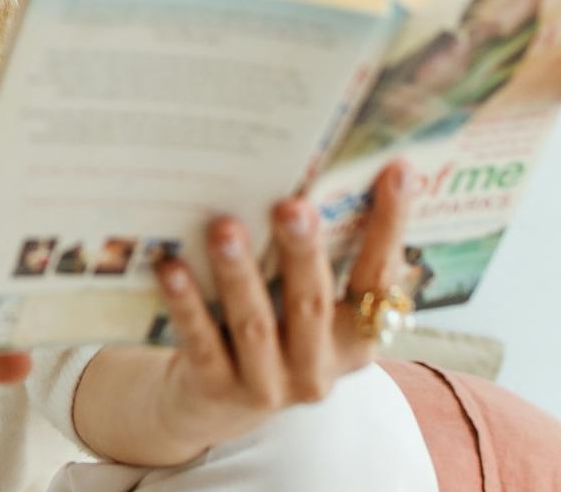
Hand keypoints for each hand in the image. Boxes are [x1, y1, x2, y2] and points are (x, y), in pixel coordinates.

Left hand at [149, 159, 413, 456]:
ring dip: (239, 274)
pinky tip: (172, 268)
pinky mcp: (215, 388)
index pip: (377, 277)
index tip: (399, 170)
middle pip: (311, 301)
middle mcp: (317, 366)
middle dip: (303, 251)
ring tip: (225, 229)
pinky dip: (187, 304)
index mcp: (352, 338)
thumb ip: (310, 254)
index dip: (390, 226)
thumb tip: (313, 167)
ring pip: (254, 323)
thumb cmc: (267, 328)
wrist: (212, 404)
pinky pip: (200, 341)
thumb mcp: (298, 302)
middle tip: (292, 204)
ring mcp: (267, 384)